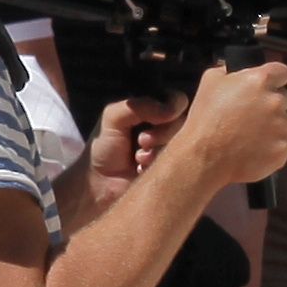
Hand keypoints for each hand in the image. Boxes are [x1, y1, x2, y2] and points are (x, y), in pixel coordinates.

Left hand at [82, 94, 175, 215]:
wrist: (100, 185)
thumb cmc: (104, 149)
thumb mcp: (112, 117)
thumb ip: (138, 106)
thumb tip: (171, 111)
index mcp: (155, 112)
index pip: (179, 101)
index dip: (172, 108)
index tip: (153, 120)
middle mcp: (169, 129)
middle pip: (185, 122)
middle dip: (162, 133)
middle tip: (142, 142)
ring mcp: (175, 151)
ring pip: (186, 143)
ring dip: (159, 151)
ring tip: (139, 159)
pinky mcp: (177, 171)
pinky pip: (184, 164)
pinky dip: (162, 165)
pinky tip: (144, 170)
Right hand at [168, 63, 286, 191]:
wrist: (206, 157)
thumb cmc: (206, 119)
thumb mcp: (210, 82)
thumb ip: (229, 70)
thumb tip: (238, 70)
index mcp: (260, 81)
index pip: (281, 72)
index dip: (274, 78)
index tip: (266, 85)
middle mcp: (276, 101)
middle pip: (283, 97)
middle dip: (270, 103)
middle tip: (249, 114)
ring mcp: (283, 125)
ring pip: (284, 120)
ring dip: (271, 124)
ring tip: (247, 133)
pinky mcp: (284, 147)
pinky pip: (283, 141)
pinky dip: (272, 144)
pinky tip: (252, 146)